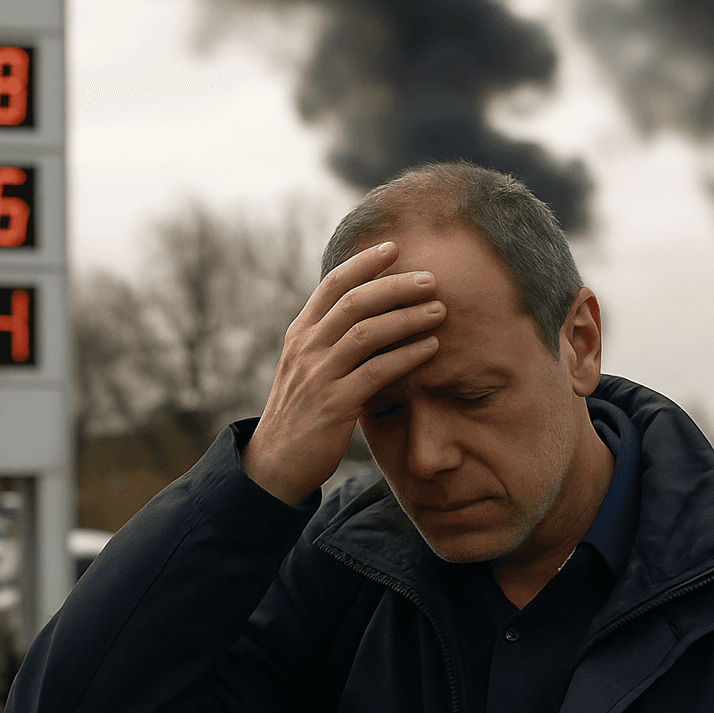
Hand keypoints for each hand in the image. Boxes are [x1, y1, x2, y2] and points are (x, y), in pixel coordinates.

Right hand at [243, 240, 444, 505]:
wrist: (274, 465)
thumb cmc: (301, 415)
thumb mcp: (307, 369)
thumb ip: (331, 341)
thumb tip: (370, 316)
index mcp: (300, 335)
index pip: (332, 285)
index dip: (363, 263)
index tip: (394, 247)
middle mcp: (306, 349)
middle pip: (354, 302)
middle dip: (395, 286)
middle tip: (430, 278)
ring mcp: (318, 376)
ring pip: (367, 333)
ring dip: (407, 318)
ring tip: (439, 310)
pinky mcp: (334, 405)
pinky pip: (377, 372)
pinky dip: (407, 356)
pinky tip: (431, 348)